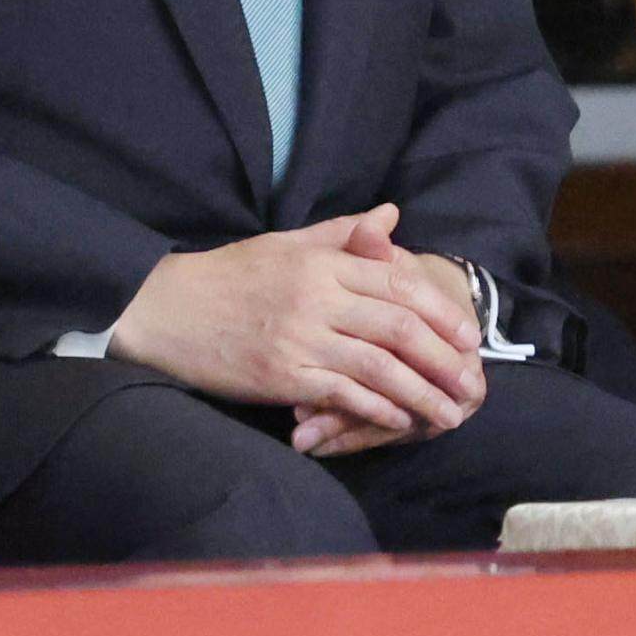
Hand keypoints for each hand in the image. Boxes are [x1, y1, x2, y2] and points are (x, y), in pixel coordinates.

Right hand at [108, 202, 485, 444]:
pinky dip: (376, 409)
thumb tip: (391, 214)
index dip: (439, 310)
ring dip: (421, 392)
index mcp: (322, 263)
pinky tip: (399, 421)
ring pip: (378, 366)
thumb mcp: (286, 244)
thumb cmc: (228, 276)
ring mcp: (300, 339)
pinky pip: (342, 394)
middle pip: (398, 327)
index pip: (397, 283)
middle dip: (442, 356)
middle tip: (471, 380)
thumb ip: (342, 234)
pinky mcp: (281, 376)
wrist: (164, 309)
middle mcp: (317, 298)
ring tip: (449, 413)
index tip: (467, 334)